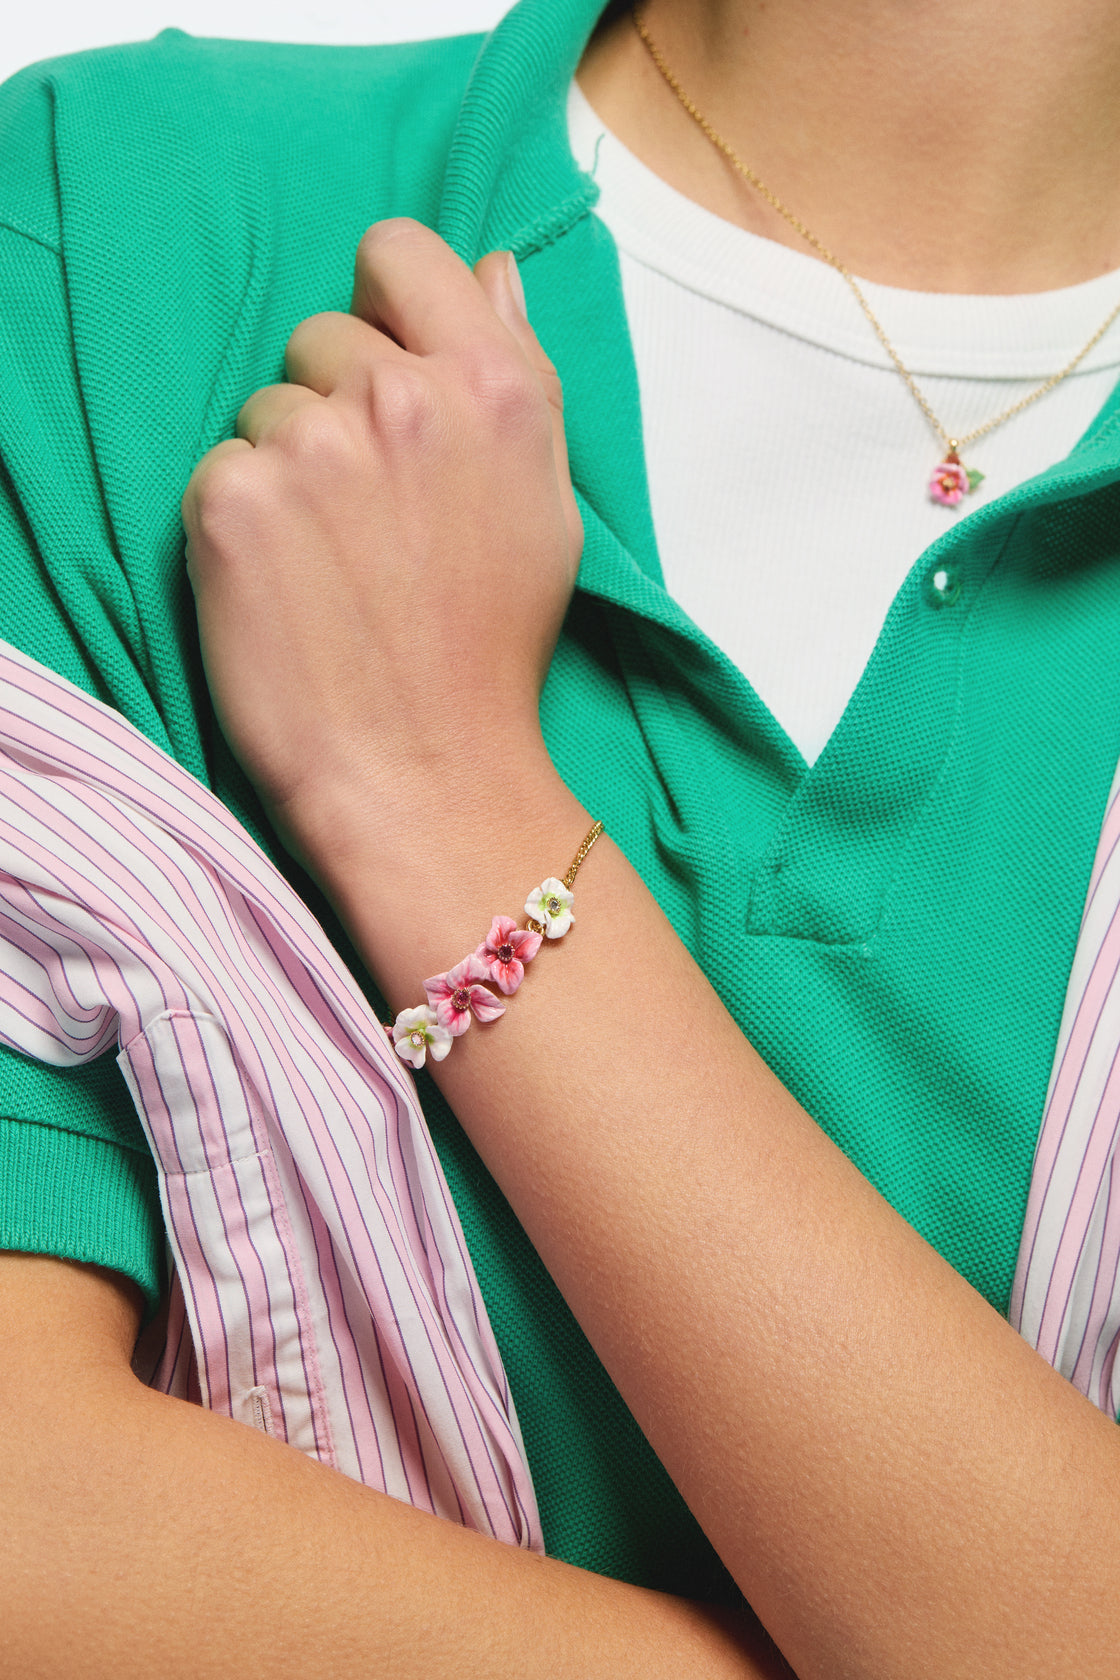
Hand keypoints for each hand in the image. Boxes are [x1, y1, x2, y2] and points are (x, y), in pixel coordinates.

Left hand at [181, 218, 581, 866]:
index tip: (388, 368)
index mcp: (494, 386)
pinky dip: (240, 522)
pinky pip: (220, 470)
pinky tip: (285, 587)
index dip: (387, 306)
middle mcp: (404, 399)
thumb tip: (492, 272)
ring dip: (287, 468)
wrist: (427, 773)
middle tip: (369, 510)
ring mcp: (313, 446)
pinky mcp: (235, 500)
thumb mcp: (544, 503)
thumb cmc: (491, 649)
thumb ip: (517, 372)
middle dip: (336, 403)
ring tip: (331, 562)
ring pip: (266, 408)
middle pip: (322, 334)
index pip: (399, 252)